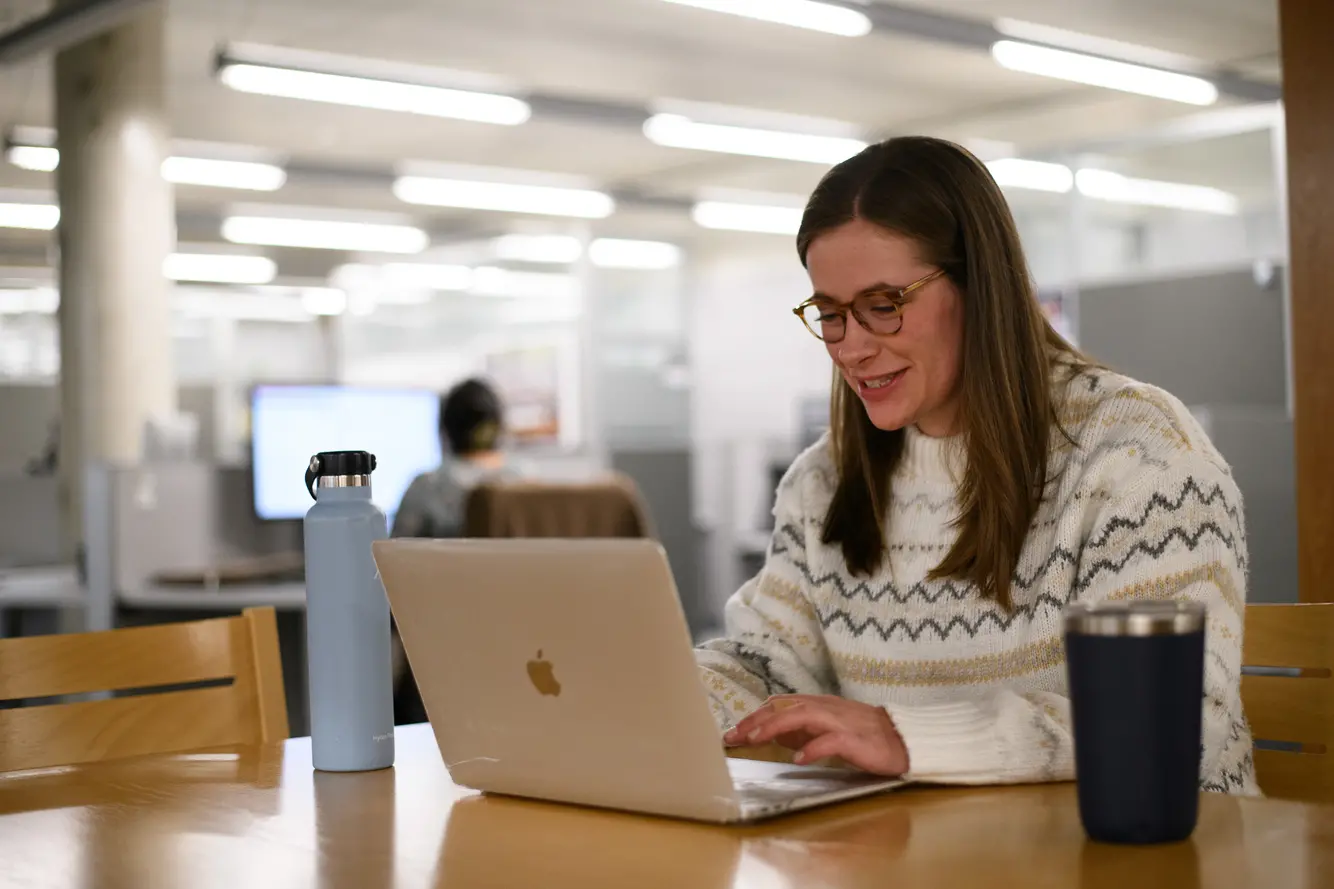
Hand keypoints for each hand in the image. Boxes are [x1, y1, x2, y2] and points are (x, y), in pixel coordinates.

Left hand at [723, 695, 909, 776]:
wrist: (904, 740)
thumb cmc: (864, 736)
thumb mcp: (827, 730)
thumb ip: (802, 730)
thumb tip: (773, 734)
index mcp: (819, 705)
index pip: (780, 705)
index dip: (755, 716)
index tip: (734, 731)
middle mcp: (827, 708)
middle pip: (786, 707)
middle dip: (757, 720)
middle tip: (734, 736)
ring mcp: (842, 722)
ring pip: (804, 716)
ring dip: (776, 726)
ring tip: (756, 739)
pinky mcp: (857, 740)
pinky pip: (832, 741)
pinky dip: (813, 748)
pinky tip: (798, 758)